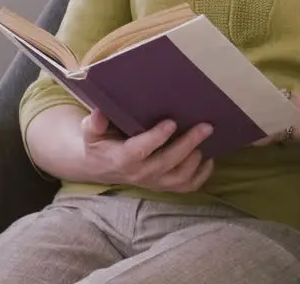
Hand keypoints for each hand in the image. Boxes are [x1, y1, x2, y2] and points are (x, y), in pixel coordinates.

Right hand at [74, 112, 214, 192]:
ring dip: (196, 159)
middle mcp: (140, 174)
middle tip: (205, 126)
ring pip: (180, 177)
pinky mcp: (164, 186)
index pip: (141, 150)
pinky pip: (187, 186)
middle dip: (188, 143)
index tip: (171, 122)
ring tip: (206, 139)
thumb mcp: (90, 133)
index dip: (157, 137)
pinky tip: (208, 158)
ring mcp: (154, 182)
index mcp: (122, 159)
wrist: (102, 167)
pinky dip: (201, 175)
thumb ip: (93, 124)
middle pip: (168, 162)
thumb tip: (99, 113)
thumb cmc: (99, 144)